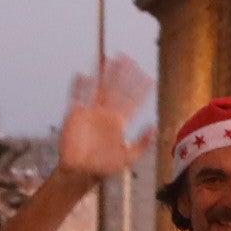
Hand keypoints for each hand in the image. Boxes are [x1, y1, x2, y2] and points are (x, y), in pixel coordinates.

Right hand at [60, 54, 149, 180]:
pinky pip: (77, 97)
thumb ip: (143, 143)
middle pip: (116, 89)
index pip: (132, 101)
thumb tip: (154, 126)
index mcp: (119, 122)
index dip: (140, 89)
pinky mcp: (75, 115)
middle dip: (122, 74)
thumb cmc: (104, 167)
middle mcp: (106, 114)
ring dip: (103, 74)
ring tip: (108, 58)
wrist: (81, 172)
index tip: (148, 77)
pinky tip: (82, 74)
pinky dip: (78, 86)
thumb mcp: (129, 157)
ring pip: (98, 88)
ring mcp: (90, 112)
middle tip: (129, 57)